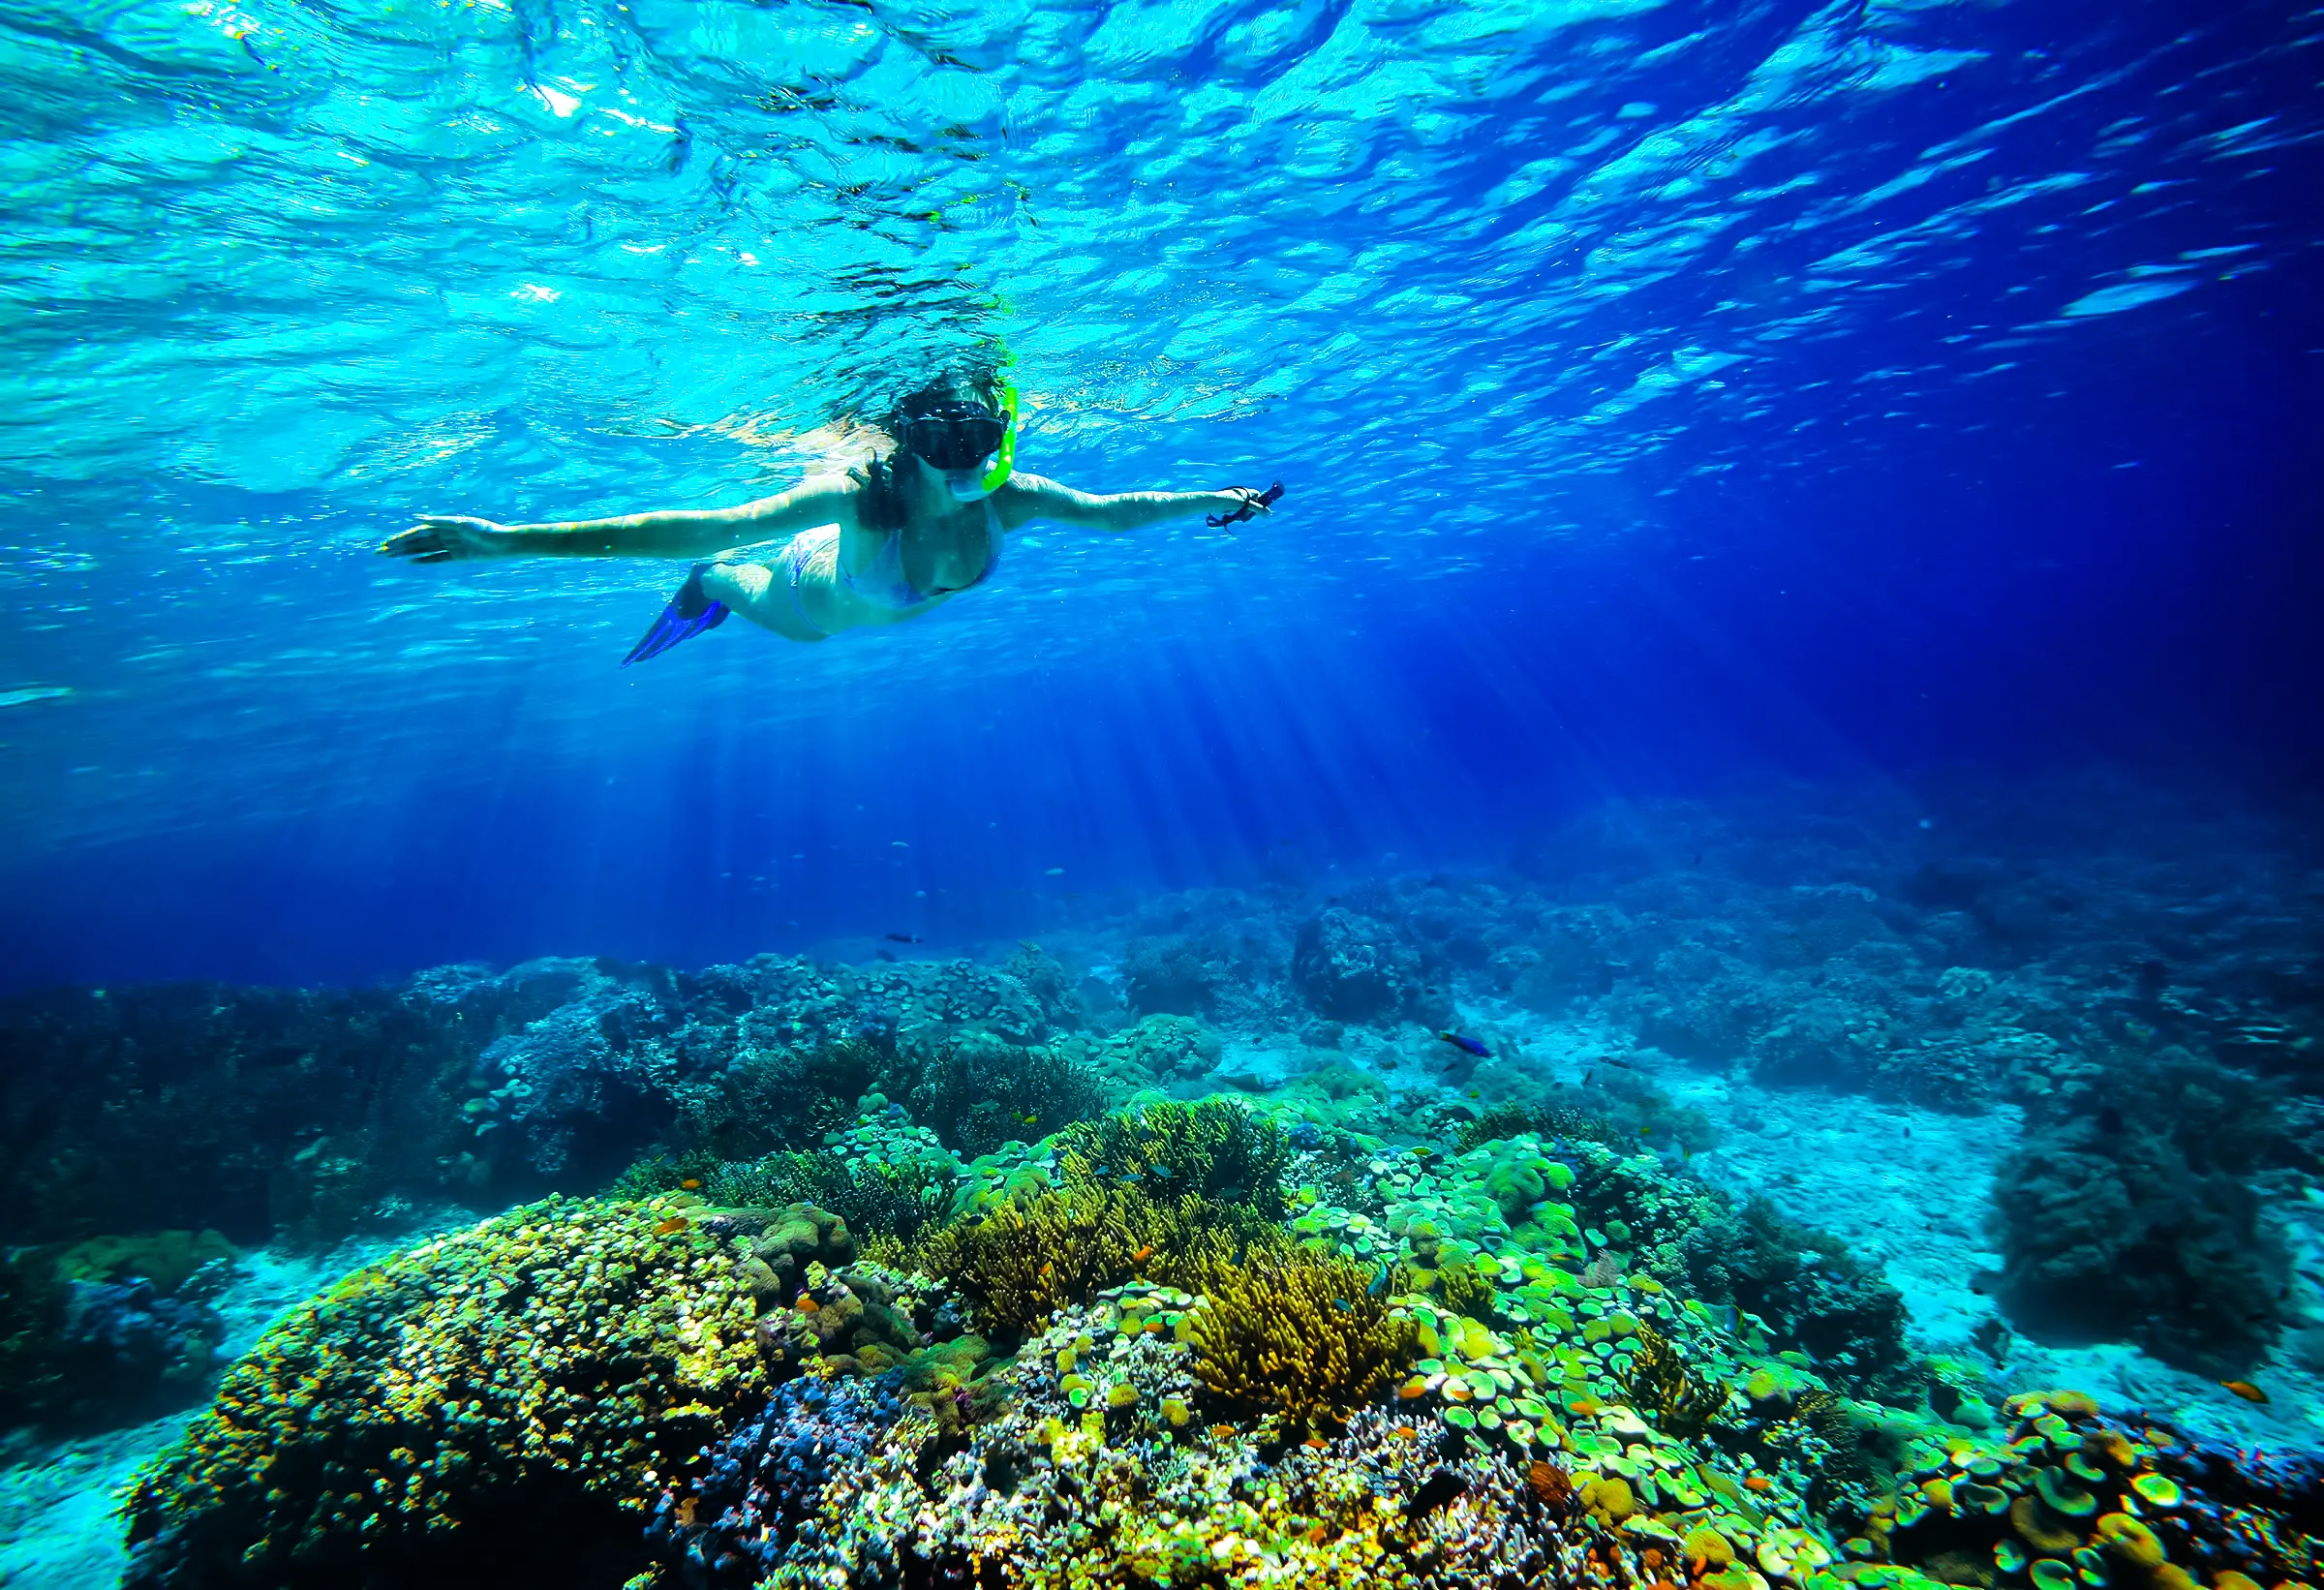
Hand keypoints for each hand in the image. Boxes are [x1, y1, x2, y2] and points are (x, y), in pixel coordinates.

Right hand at [379, 515, 515, 561]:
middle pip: (417, 542)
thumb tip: (418, 518)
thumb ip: (440, 521)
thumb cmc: (484, 529)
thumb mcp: (461, 523)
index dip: (402, 539)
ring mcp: (451, 546)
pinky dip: (425, 560)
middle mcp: (445, 534)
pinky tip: (411, 562)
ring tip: (390, 557)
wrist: (504, 543)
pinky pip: (437, 559)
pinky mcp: (459, 556)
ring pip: (424, 550)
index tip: (388, 545)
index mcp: (445, 525)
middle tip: (380, 552)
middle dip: (399, 547)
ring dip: (407, 553)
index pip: (418, 533)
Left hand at [1220, 486, 1274, 519]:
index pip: (1258, 496)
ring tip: (1239, 515)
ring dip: (1244, 514)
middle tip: (1247, 515)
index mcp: (1246, 491)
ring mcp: (1236, 500)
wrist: (1214, 503)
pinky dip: (1238, 515)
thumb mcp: (1247, 506)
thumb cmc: (1230, 501)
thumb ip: (1258, 509)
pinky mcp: (1231, 506)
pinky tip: (1234, 516)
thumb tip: (1268, 514)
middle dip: (1251, 511)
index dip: (1260, 503)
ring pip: (1245, 509)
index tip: (1260, 509)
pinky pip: (1239, 512)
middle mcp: (1242, 495)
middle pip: (1252, 504)